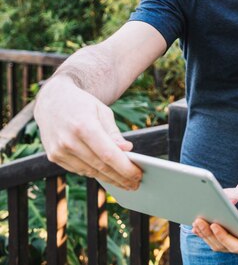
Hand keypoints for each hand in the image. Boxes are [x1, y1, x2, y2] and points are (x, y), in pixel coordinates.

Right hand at [34, 75, 141, 189]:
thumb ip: (114, 133)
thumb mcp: (102, 111)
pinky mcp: (54, 157)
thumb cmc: (82, 105)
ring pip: (90, 171)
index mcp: (84, 126)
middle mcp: (69, 140)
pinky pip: (79, 170)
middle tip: (135, 184)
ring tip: (125, 183)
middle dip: (120, 177)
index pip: (108, 154)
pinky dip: (95, 173)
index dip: (125, 167)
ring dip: (109, 179)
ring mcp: (59, 151)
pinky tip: (107, 175)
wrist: (52, 100)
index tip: (138, 175)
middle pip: (100, 166)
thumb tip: (126, 150)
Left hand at [192, 218, 237, 257]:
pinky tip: (195, 226)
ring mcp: (235, 245)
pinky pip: (214, 240)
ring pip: (215, 244)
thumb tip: (224, 197)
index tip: (214, 224)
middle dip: (208, 233)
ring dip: (204, 233)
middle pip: (222, 246)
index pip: (235, 245)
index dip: (223, 236)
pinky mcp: (228, 240)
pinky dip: (204, 233)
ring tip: (196, 221)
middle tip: (199, 220)